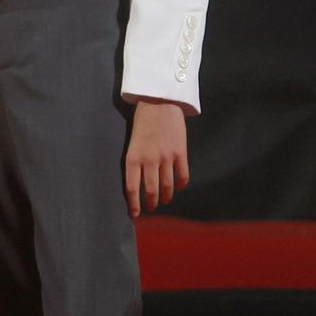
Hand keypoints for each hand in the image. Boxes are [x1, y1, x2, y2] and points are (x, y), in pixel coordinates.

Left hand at [125, 98, 189, 217]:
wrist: (159, 102)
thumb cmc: (142, 122)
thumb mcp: (132, 142)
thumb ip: (135, 161)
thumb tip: (138, 182)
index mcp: (133, 157)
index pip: (132, 188)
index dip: (134, 204)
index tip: (134, 214)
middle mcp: (149, 160)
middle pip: (151, 191)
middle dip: (150, 203)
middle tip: (150, 207)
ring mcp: (166, 157)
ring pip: (167, 187)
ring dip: (165, 196)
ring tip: (163, 199)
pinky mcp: (180, 153)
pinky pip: (182, 176)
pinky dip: (180, 184)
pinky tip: (178, 186)